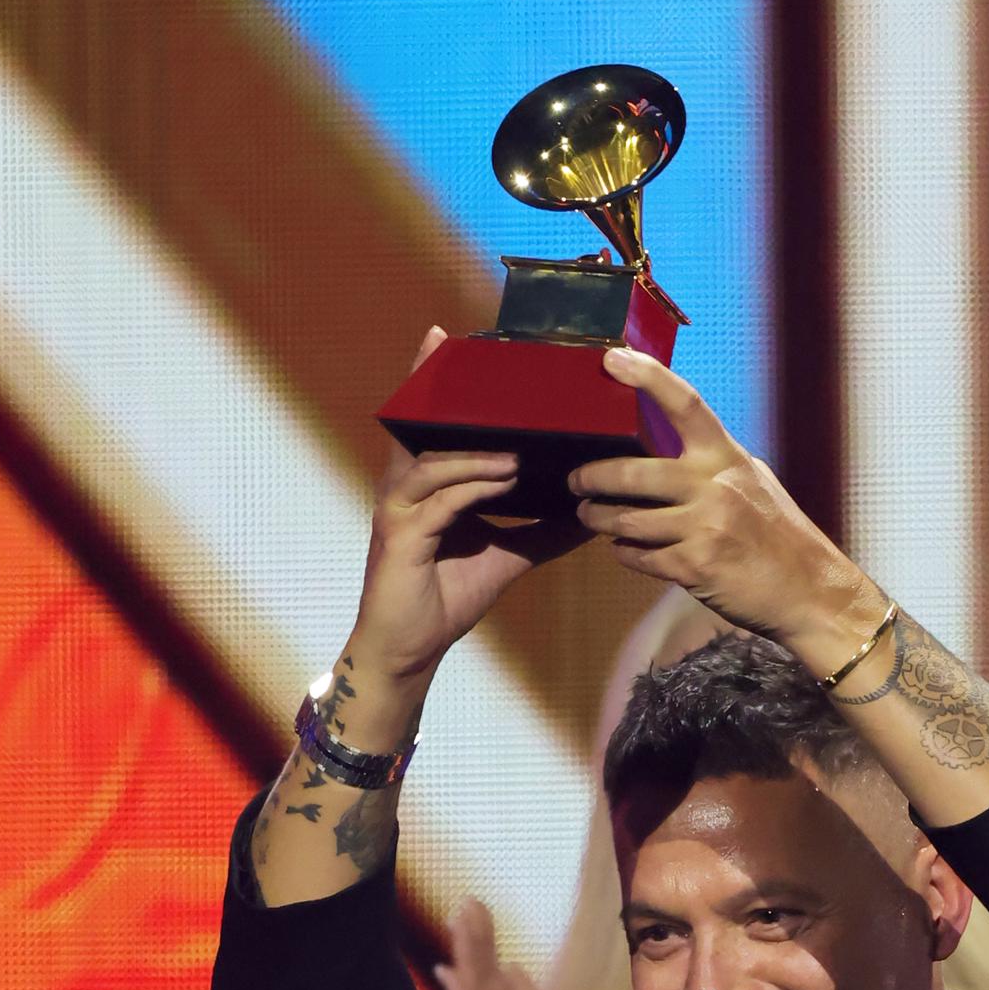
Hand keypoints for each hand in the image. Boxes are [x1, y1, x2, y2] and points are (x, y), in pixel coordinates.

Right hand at [347, 328, 587, 697]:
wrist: (411, 650)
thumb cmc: (448, 597)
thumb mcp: (506, 557)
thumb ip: (541, 532)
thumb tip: (589, 515)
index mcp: (427, 485)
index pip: (432, 425)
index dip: (435, 382)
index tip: (447, 339)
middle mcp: (407, 488)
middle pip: (420, 427)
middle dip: (436, 388)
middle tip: (455, 348)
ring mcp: (399, 512)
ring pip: (433, 463)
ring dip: (475, 450)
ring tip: (517, 445)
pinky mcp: (399, 540)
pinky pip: (437, 502)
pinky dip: (469, 486)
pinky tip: (500, 477)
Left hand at [569, 350, 870, 647]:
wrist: (808, 591)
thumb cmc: (779, 536)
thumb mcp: (754, 484)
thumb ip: (714, 465)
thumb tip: (671, 448)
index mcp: (727, 457)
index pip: (683, 403)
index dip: (646, 376)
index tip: (612, 358)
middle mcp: (714, 486)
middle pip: (632, 472)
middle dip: (593, 477)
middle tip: (576, 480)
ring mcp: (704, 527)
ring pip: (627, 519)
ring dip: (599, 518)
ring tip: (590, 515)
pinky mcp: (694, 566)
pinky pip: (640, 556)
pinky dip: (625, 552)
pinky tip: (623, 549)